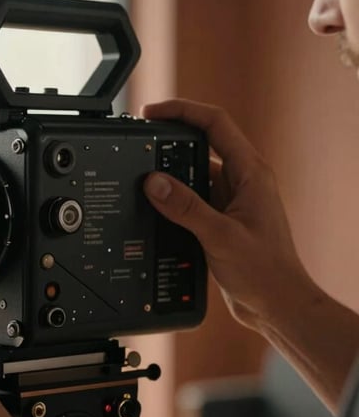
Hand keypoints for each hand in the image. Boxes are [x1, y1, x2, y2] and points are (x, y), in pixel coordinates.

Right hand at [141, 99, 312, 330]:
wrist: (277, 306)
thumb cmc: (265, 272)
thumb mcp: (220, 235)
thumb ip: (185, 207)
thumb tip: (154, 182)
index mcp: (251, 172)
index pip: (215, 123)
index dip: (182, 111)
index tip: (152, 113)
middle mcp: (242, 181)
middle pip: (200, 145)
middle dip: (169, 143)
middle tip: (140, 144)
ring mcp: (231, 200)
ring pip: (193, 174)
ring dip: (169, 176)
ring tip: (142, 179)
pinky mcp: (220, 220)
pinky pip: (191, 199)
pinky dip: (172, 200)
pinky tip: (155, 209)